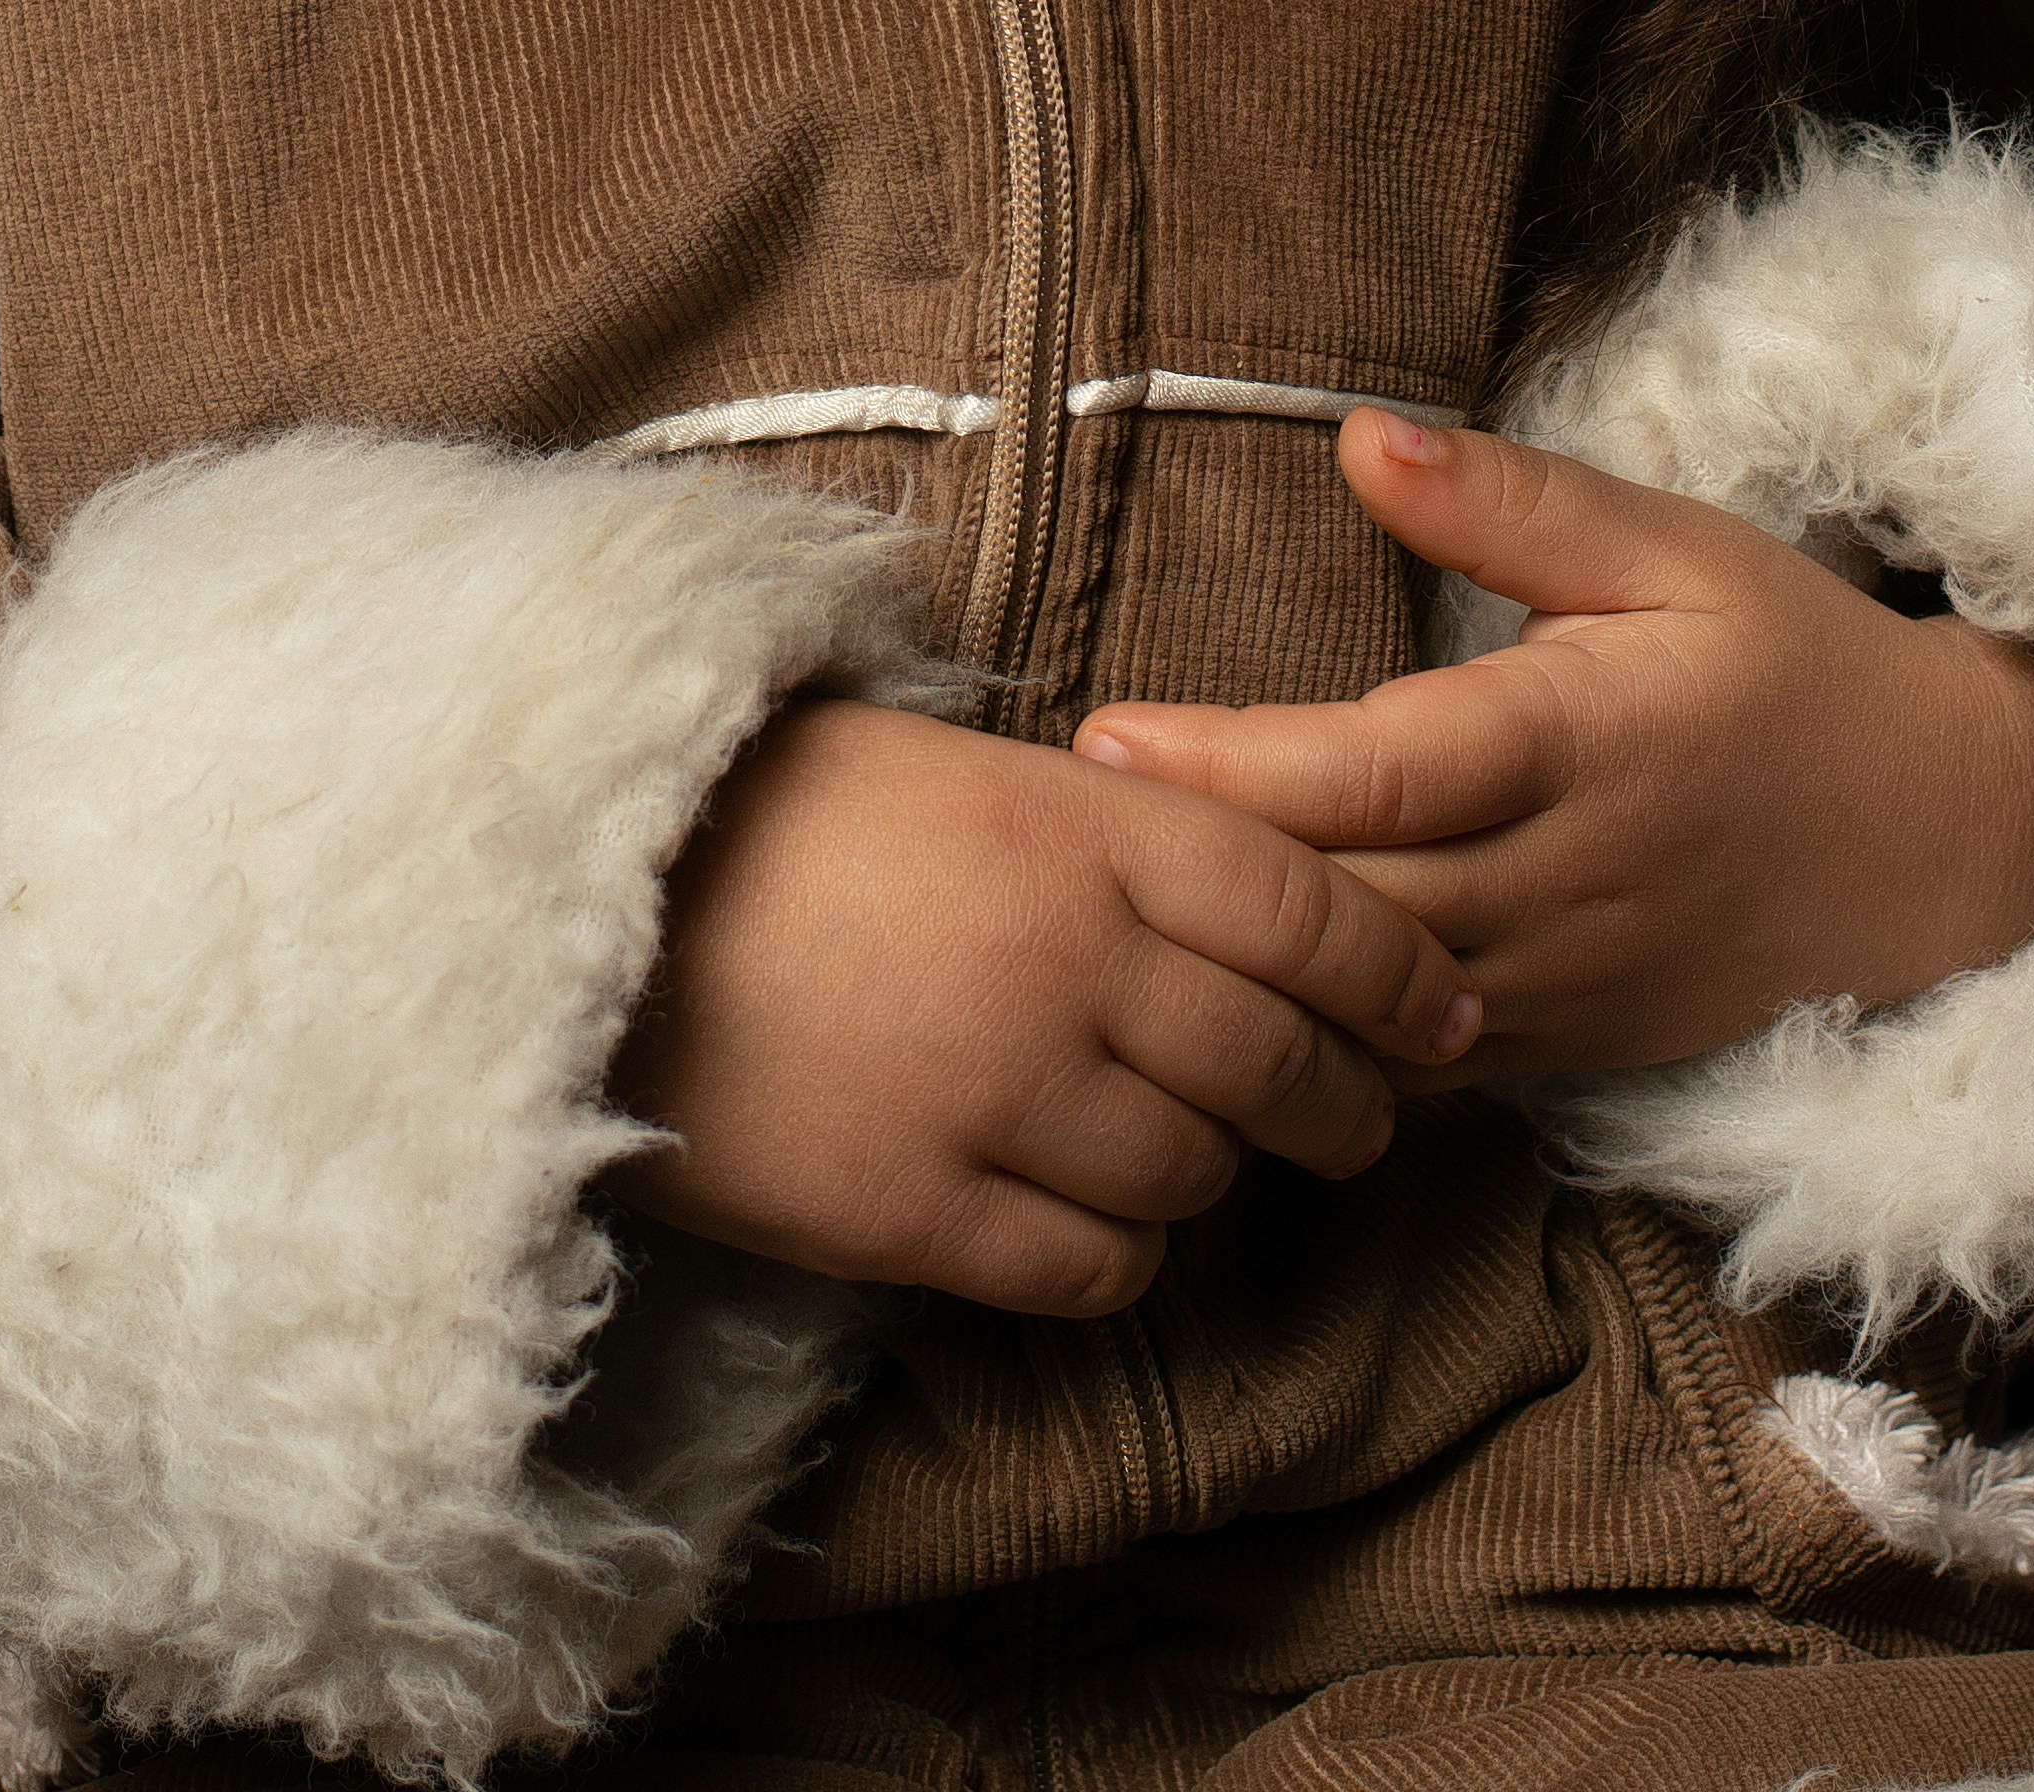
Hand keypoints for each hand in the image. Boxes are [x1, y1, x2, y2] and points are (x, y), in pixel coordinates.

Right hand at [609, 695, 1481, 1313]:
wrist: (585, 894)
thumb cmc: (768, 809)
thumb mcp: (953, 764)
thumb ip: (1096, 831)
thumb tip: (1220, 893)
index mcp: (1088, 832)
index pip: (1312, 912)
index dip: (1400, 975)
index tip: (1447, 1014)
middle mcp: (1073, 964)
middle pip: (1279, 1063)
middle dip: (1339, 1101)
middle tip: (1352, 1118)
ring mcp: (1001, 1095)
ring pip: (1194, 1178)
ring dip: (1210, 1177)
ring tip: (1187, 1158)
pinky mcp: (921, 1212)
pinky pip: (1090, 1270)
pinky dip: (1118, 1258)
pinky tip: (1092, 1226)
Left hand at [1073, 414, 2033, 1081]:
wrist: (1937, 846)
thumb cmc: (1790, 666)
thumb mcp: (1674, 550)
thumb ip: (1512, 503)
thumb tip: (1362, 437)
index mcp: (1581, 741)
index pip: (1382, 772)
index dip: (1238, 771)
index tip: (1107, 744)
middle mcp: (1562, 882)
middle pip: (1345, 897)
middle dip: (1191, 877)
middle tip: (1037, 833)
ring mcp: (1559, 987)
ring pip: (1364, 1004)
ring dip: (1233, 971)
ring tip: (1087, 918)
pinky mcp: (1558, 1049)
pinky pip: (1409, 1068)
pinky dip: (1306, 1045)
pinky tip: (1203, 1011)